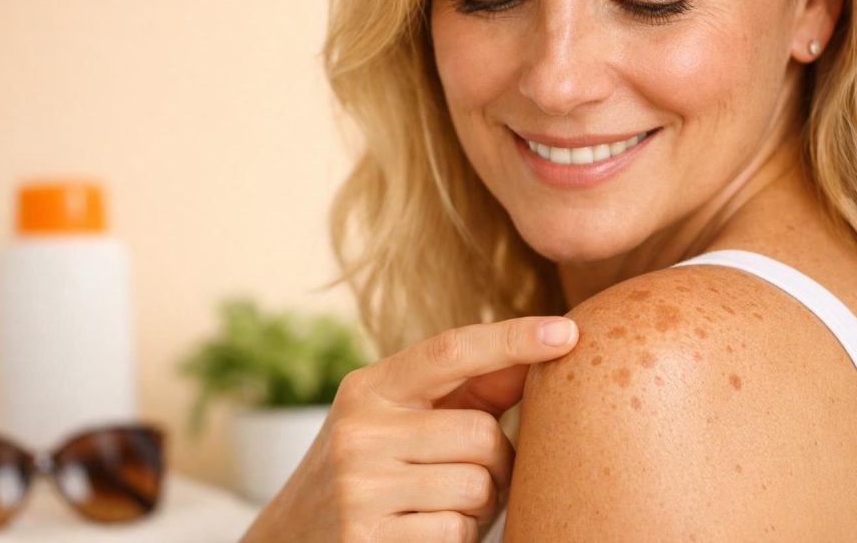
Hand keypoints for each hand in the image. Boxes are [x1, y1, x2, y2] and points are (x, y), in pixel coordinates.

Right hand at [240, 315, 578, 542]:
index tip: (566, 333)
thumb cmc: (369, 469)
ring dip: (480, 504)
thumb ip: (466, 391)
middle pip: (481, 433)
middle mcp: (359, 430)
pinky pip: (457, 532)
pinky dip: (458, 537)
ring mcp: (359, 486)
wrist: (290, 538)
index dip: (512, 339)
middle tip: (472, 475)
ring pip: (478, 487)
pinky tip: (424, 531)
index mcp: (370, 388)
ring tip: (442, 503)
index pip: (451, 350)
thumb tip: (542, 352)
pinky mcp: (367, 537)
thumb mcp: (400, 420)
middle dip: (496, 461)